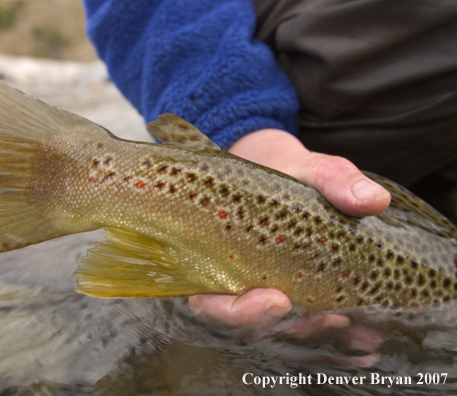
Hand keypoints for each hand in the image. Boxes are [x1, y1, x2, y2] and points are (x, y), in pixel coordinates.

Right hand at [189, 129, 390, 361]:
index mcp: (217, 258)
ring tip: (357, 332)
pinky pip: (304, 328)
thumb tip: (374, 201)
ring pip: (277, 335)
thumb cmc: (279, 169)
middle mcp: (235, 285)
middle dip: (290, 330)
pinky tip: (366, 340)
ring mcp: (263, 296)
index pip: (211, 304)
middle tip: (331, 319)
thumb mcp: (301, 166)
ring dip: (315, 340)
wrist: (279, 169)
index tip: (277, 299)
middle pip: (249, 329)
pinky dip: (333, 340)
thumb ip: (331, 178)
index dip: (237, 313)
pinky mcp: (293, 300)